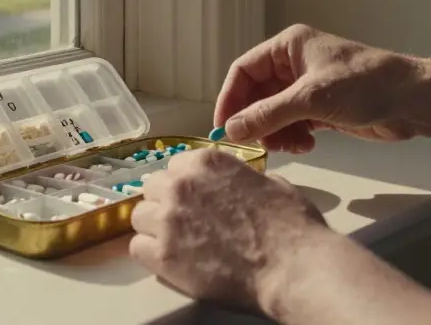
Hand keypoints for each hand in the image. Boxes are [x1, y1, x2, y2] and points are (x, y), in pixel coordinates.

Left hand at [129, 148, 330, 309]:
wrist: (292, 267)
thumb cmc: (291, 227)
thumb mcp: (271, 184)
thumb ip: (242, 178)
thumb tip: (241, 184)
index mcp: (206, 162)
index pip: (175, 166)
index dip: (185, 183)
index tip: (192, 197)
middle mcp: (181, 185)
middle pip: (152, 188)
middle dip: (165, 202)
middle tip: (184, 221)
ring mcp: (168, 220)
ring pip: (140, 216)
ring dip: (154, 227)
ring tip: (176, 242)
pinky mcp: (163, 256)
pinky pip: (137, 248)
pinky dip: (150, 254)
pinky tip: (170, 260)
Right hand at [215, 24, 422, 151]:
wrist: (412, 100)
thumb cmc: (364, 85)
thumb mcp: (311, 98)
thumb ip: (267, 114)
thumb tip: (231, 130)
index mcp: (288, 47)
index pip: (243, 70)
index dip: (229, 99)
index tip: (223, 129)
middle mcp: (294, 64)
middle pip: (256, 95)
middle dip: (255, 121)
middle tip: (257, 144)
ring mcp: (308, 87)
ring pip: (273, 113)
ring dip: (275, 132)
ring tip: (291, 146)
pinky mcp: (321, 108)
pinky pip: (292, 124)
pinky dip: (292, 137)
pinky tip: (307, 145)